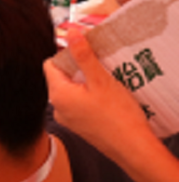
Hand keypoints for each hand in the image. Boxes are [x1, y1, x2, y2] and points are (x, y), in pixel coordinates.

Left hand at [44, 34, 147, 160]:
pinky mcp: (79, 126)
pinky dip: (89, 97)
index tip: (85, 54)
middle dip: (78, 69)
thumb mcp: (101, 80)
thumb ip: (83, 56)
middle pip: (60, 77)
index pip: (49, 64)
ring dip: (85, 83)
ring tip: (105, 83)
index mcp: (58, 94)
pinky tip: (107, 99)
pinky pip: (78, 104)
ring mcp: (67, 119)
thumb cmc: (118, 116)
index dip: (65, 55)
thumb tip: (71, 33)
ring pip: (71, 91)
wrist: (132, 148)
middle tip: (99, 67)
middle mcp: (57, 108)